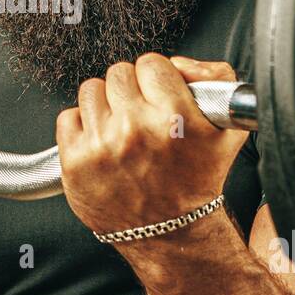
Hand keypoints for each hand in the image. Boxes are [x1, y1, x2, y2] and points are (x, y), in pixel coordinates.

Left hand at [56, 54, 247, 238]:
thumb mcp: (226, 129)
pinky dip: (81, 128)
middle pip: (118, 73)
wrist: (170, 231)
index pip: (151, 63)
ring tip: (121, 130)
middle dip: (130, 91)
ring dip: (105, 106)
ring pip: (91, 90)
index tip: (159, 96)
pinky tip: (102, 145)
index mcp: (173, 118)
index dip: (156, 78)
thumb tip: (180, 64)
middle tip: (141, 116)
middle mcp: (135, 130)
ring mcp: (101, 146)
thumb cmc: (195, 180)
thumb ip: (216, 79)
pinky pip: (68, 117)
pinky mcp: (75, 162)